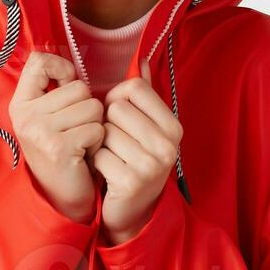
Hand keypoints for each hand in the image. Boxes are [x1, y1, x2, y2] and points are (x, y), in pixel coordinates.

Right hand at [8, 52, 105, 222]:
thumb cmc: (62, 150)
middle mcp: (25, 115)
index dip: (62, 69)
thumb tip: (73, 61)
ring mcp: (40, 131)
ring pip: (92, 107)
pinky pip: (97, 128)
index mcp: (20, 103)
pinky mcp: (59, 147)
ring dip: (95, 126)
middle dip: (87, 109)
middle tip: (74, 132)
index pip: (39, 61)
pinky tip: (83, 155)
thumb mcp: (50, 117)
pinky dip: (97, 143)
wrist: (61, 198)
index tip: (67, 87)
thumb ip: (56, 89)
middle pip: (79, 87)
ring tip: (80, 143)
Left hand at [90, 58, 182, 244]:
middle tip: (115, 143)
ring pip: (104, 132)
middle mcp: (168, 145)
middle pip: (116, 108)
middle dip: (107, 124)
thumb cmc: (135, 160)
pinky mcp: (131, 182)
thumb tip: (141, 58)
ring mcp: (152, 165)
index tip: (119, 117)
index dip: (117, 99)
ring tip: (112, 158)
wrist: (133, 211)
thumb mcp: (145, 127)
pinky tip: (106, 173)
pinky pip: (97, 155)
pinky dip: (95, 163)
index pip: (134, 88)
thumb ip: (143, 94)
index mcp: (174, 127)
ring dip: (100, 144)